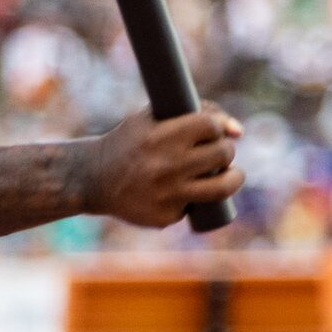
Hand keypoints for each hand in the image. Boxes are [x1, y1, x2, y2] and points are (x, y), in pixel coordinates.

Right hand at [83, 106, 243, 228]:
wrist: (91, 179)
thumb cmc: (128, 143)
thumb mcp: (150, 119)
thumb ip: (193, 114)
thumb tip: (240, 131)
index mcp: (161, 136)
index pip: (212, 126)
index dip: (219, 127)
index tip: (215, 131)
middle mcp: (167, 165)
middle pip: (223, 153)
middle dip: (225, 150)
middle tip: (219, 151)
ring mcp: (167, 194)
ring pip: (223, 186)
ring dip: (234, 178)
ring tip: (231, 175)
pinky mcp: (165, 217)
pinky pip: (196, 207)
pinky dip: (197, 200)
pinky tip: (188, 193)